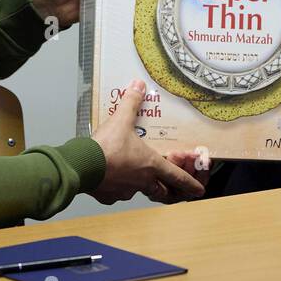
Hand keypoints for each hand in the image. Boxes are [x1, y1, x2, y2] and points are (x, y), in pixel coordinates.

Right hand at [89, 81, 205, 203]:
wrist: (81, 165)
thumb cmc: (105, 147)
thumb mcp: (121, 119)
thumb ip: (132, 102)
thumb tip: (138, 86)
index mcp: (150, 164)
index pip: (177, 177)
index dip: (190, 184)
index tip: (199, 191)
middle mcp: (141, 181)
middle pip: (163, 192)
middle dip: (172, 193)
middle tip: (176, 192)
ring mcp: (125, 190)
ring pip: (140, 191)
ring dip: (143, 186)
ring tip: (140, 177)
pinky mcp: (109, 195)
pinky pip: (118, 193)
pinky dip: (119, 186)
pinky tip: (114, 177)